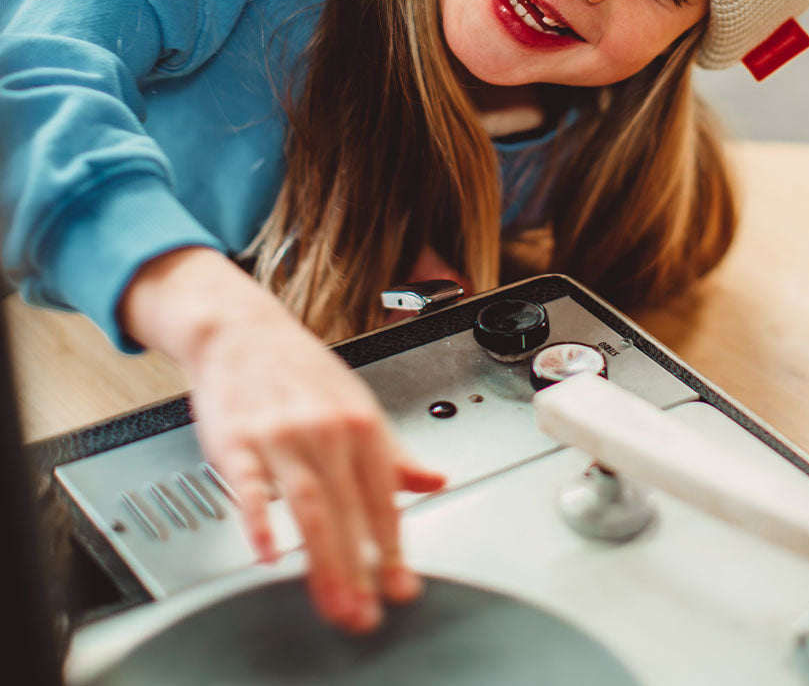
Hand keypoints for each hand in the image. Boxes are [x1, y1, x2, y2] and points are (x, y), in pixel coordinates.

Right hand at [120, 247, 445, 630]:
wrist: (242, 331)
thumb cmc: (300, 370)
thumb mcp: (357, 404)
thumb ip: (395, 453)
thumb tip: (434, 481)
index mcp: (361, 423)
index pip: (384, 497)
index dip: (394, 549)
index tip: (402, 589)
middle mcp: (326, 429)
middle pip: (348, 510)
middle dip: (360, 570)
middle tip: (367, 614)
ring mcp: (281, 436)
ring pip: (309, 506)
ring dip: (323, 562)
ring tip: (335, 603)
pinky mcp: (237, 442)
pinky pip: (249, 487)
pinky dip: (259, 522)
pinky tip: (270, 554)